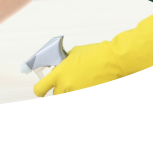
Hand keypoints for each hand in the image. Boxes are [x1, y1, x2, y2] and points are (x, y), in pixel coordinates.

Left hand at [34, 8, 152, 96]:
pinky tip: (88, 83)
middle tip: (66, 81)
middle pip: (55, 95)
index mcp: (59, 74)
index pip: (39, 89)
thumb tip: (58, 67)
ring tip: (80, 80)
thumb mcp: (72, 54)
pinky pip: (80, 98)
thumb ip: (62, 63)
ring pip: (67, 97)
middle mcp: (66, 86)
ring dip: (70, 91)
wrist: (113, 60)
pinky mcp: (89, 98)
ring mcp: (78, 94)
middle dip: (58, 89)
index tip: (41, 89)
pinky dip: (82, 93)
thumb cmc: (94, 53)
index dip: (39, 90)